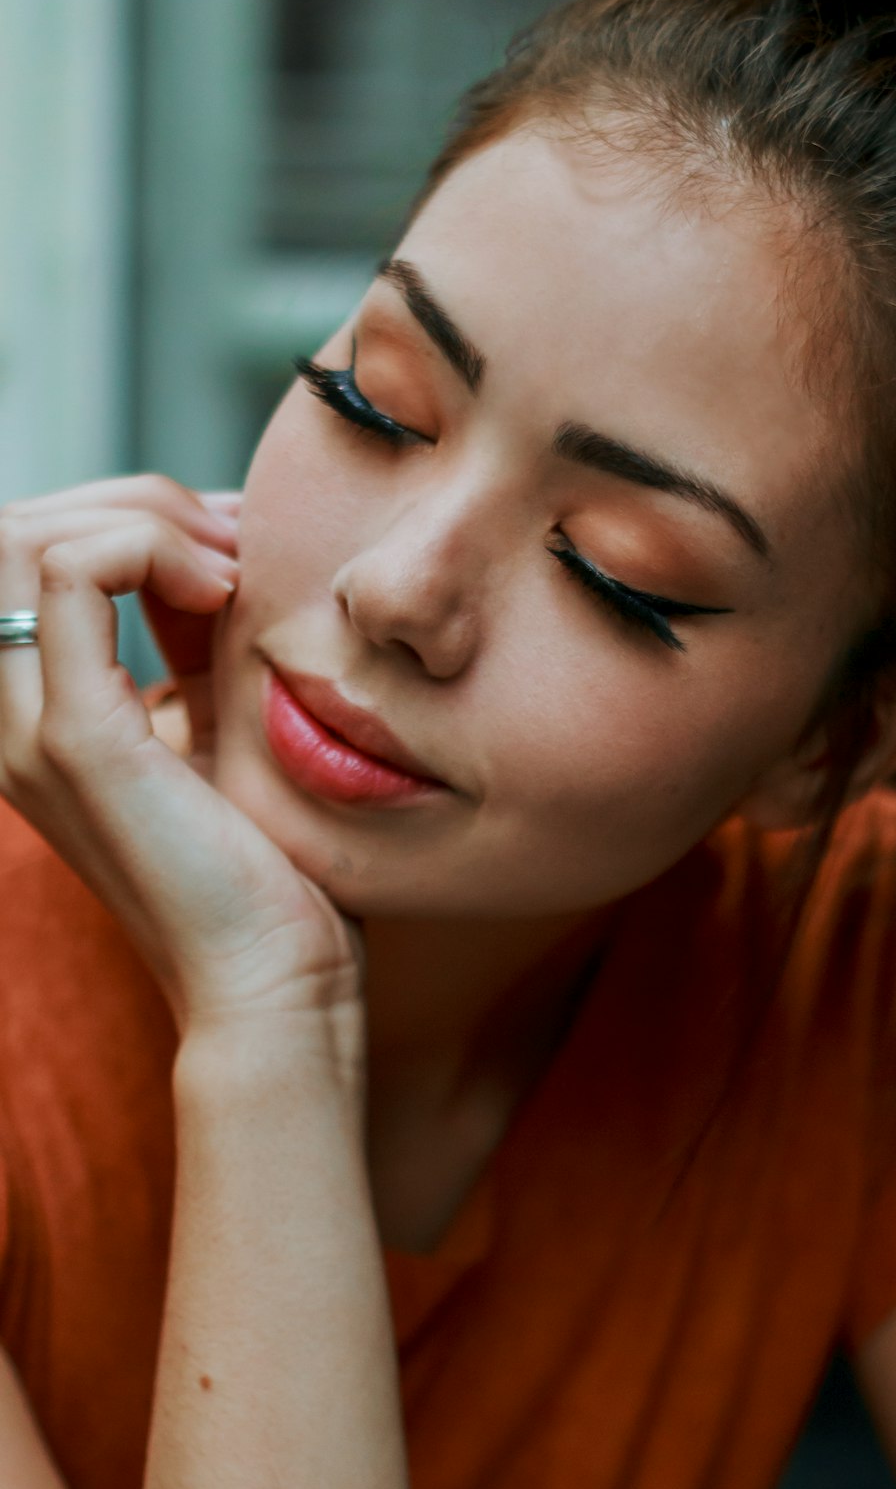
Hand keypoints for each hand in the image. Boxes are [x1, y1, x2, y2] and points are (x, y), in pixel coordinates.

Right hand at [0, 475, 365, 1082]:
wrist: (275, 982)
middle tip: (236, 543)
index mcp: (34, 713)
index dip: (124, 518)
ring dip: (140, 520)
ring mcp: (30, 731)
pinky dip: (149, 550)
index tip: (229, 546)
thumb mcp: (212, 723)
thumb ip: (186, 645)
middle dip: (134, 506)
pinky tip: (223, 591)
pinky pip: (72, 576)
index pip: (22, 555)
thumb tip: (209, 550)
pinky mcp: (79, 742)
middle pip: (12, 532)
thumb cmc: (264, 869)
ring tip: (231, 568)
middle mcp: (10, 719)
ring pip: (22, 538)